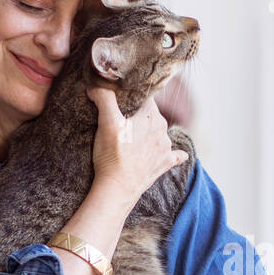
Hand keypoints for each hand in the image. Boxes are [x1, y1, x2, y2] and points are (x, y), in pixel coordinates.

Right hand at [87, 86, 187, 208]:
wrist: (118, 188)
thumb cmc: (112, 155)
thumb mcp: (106, 122)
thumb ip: (104, 98)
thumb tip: (96, 86)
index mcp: (152, 116)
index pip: (144, 97)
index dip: (132, 96)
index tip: (121, 99)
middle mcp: (163, 131)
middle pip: (151, 114)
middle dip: (139, 114)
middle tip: (124, 119)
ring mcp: (165, 149)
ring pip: (160, 133)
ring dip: (151, 132)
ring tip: (136, 138)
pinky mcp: (164, 164)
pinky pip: (175, 156)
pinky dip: (175, 154)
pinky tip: (177, 154)